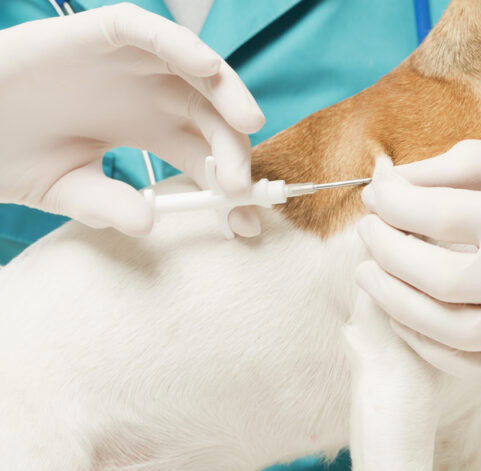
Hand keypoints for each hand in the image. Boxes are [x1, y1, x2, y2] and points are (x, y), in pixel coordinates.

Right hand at [0, 4, 264, 235]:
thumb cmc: (13, 150)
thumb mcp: (68, 188)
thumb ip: (106, 204)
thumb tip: (147, 221)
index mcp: (151, 131)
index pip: (205, 157)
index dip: (229, 187)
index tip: (248, 221)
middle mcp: (151, 96)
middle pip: (211, 116)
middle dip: (234, 148)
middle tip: (240, 185)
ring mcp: (131, 64)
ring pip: (195, 70)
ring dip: (227, 91)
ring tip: (248, 122)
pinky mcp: (102, 34)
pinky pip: (147, 30)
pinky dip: (179, 43)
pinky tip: (206, 68)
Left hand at [357, 141, 480, 387]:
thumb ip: (467, 165)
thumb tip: (398, 182)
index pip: (436, 214)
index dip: (393, 203)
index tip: (377, 195)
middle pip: (431, 277)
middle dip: (383, 251)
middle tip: (367, 232)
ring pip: (444, 330)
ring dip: (394, 303)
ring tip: (371, 275)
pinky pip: (472, 367)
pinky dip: (430, 345)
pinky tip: (410, 319)